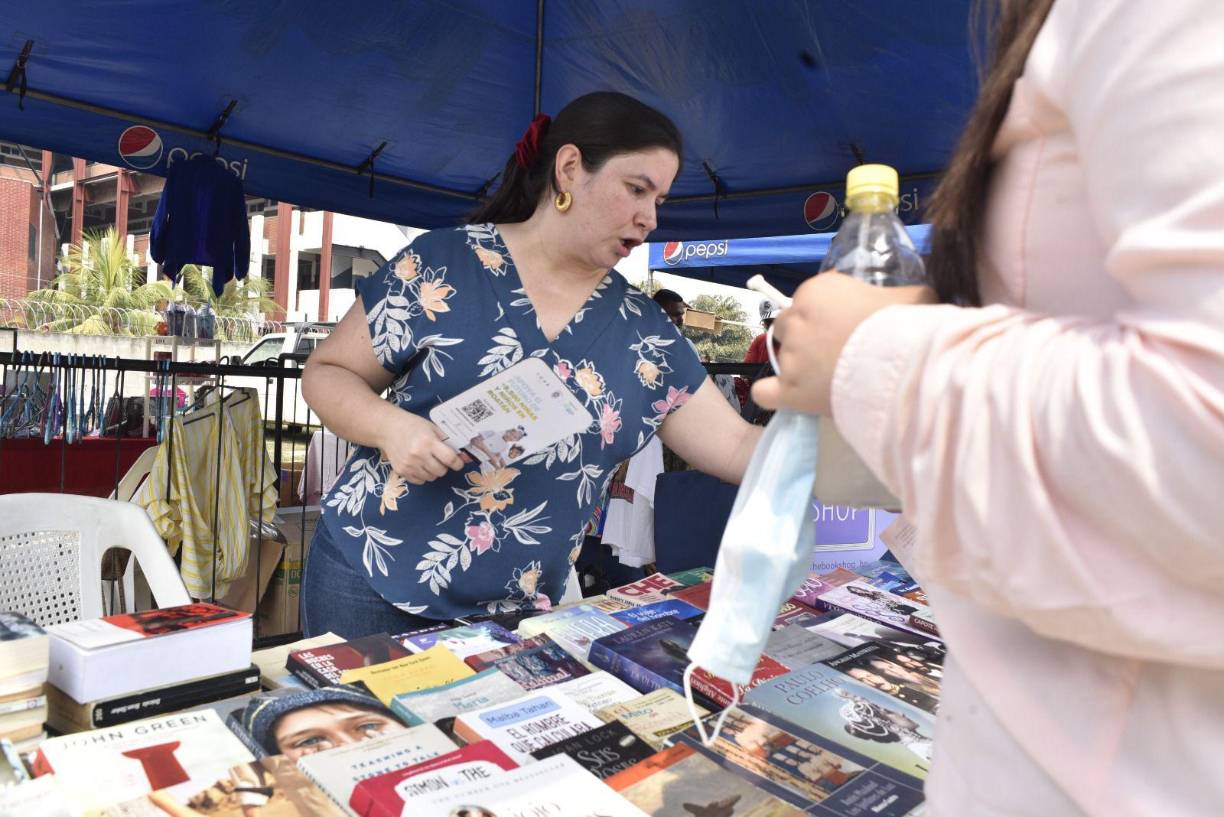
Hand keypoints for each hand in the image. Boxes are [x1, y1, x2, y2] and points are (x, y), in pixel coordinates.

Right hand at [375, 409, 464, 484]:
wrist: (388, 429)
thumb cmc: (413, 426)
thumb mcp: (433, 428)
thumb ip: (448, 442)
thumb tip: (465, 457)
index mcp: (428, 442)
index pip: (450, 459)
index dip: (458, 463)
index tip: (458, 462)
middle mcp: (418, 455)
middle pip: (441, 471)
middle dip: (444, 466)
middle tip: (439, 458)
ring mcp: (408, 465)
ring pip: (431, 478)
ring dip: (434, 471)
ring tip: (428, 460)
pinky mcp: (401, 471)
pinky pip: (420, 481)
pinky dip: (423, 476)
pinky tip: (419, 465)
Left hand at [751, 273, 934, 415]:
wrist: (903, 368)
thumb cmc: (908, 326)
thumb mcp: (913, 296)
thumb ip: (901, 294)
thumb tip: (912, 299)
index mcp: (818, 290)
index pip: (808, 299)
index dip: (824, 314)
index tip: (845, 325)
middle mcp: (796, 320)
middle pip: (787, 326)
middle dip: (807, 336)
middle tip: (834, 351)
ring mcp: (790, 357)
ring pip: (781, 358)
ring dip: (798, 366)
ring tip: (827, 378)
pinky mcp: (789, 391)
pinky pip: (764, 393)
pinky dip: (772, 394)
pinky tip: (786, 394)